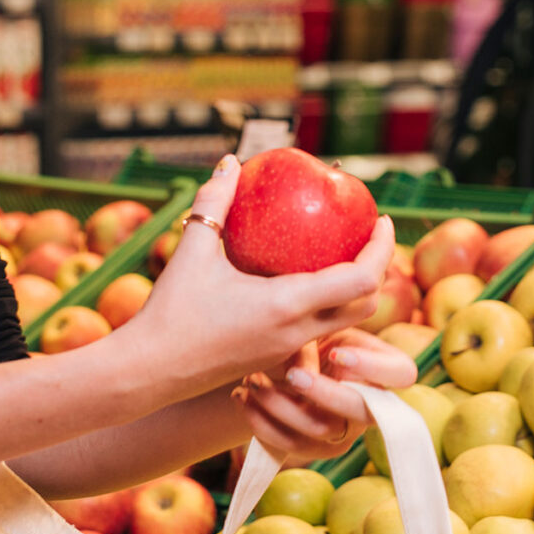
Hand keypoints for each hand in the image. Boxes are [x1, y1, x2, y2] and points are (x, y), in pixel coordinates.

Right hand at [125, 154, 394, 398]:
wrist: (151, 371)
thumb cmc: (170, 312)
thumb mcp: (191, 250)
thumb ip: (214, 201)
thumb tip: (230, 162)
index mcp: (287, 305)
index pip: (362, 279)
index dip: (383, 249)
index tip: (382, 220)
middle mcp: (297, 332)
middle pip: (365, 305)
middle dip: (377, 270)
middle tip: (367, 236)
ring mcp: (288, 351)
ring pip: (344, 324)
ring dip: (354, 292)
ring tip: (341, 257)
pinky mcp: (275, 360)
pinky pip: (317, 333)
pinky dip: (327, 308)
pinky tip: (303, 285)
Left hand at [232, 331, 416, 460]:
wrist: (277, 358)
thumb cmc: (307, 331)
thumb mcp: (317, 324)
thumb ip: (318, 331)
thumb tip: (303, 364)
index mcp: (381, 366)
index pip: (402, 372)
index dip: (372, 367)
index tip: (335, 354)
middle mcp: (369, 404)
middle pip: (359, 410)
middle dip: (322, 392)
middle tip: (290, 374)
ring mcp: (341, 431)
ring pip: (318, 429)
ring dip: (279, 404)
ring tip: (251, 379)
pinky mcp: (311, 447)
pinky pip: (286, 444)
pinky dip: (258, 420)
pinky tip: (240, 395)